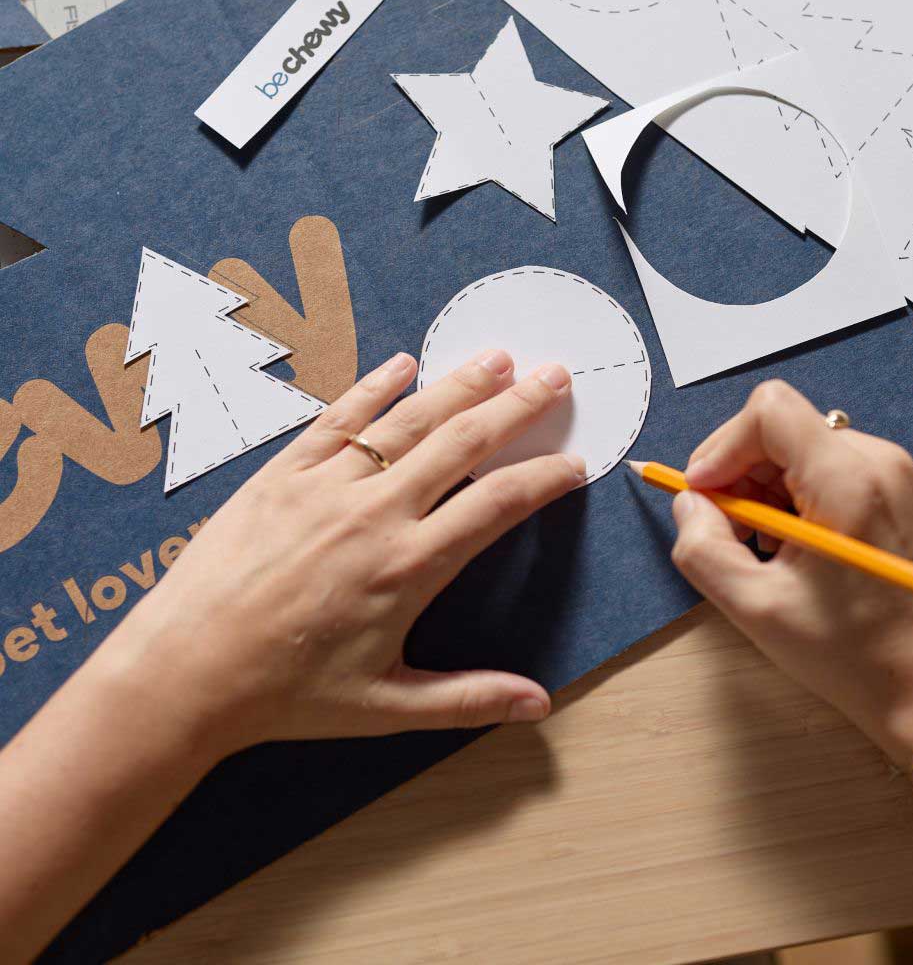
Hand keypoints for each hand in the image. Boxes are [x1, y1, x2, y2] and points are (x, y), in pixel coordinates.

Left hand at [111, 348, 583, 757]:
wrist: (186, 671)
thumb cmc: (288, 695)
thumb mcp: (386, 707)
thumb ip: (468, 698)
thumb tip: (540, 704)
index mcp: (409, 566)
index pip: (498, 504)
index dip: (544, 478)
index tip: (574, 462)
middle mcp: (376, 513)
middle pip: (463, 443)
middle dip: (517, 407)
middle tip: (555, 376)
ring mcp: (326, 486)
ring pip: (408, 421)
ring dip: (459, 385)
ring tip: (498, 358)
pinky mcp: (282, 474)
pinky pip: (337, 419)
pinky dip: (373, 387)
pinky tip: (403, 364)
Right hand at [669, 380, 912, 763]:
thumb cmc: (853, 654)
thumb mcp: (754, 607)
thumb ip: (701, 547)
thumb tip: (688, 504)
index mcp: (848, 481)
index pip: (769, 411)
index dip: (721, 447)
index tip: (704, 495)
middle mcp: (874, 460)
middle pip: (777, 427)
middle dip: (736, 473)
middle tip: (726, 532)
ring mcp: (886, 472)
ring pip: (791, 447)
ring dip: (758, 489)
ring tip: (761, 547)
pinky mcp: (886, 488)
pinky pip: (815, 466)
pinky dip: (785, 497)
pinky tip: (788, 546)